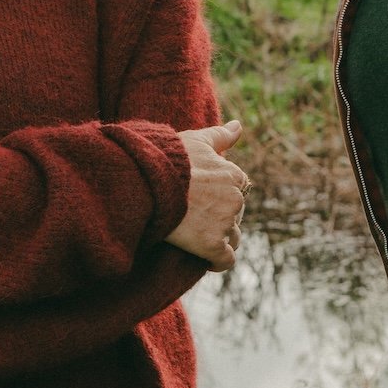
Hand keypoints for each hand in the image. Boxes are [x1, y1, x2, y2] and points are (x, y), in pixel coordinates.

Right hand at [166, 121, 248, 270]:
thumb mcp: (196, 141)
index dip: (221, 194)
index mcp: (234, 175)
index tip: (203, 197)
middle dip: (220, 216)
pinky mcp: (213, 245)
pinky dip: (217, 261)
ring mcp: (225, 223)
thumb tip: (239, 125)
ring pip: (233, 237)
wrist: (147, 184)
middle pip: (235, 214)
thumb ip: (221, 135)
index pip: (238, 189)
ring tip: (196, 236)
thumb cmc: (169, 159)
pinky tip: (203, 259)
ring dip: (220, 239)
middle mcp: (236, 199)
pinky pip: (225, 260)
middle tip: (194, 217)